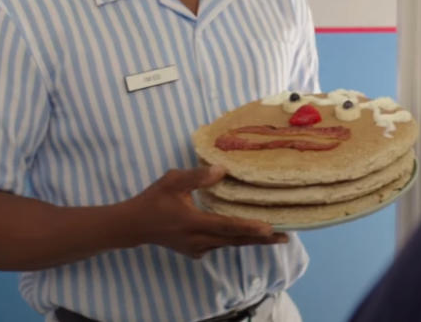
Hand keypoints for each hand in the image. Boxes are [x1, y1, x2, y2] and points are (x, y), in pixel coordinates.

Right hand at [127, 165, 288, 258]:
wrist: (135, 225)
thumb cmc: (154, 200)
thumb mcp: (173, 181)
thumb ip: (198, 176)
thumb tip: (222, 169)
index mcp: (194, 222)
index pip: (227, 226)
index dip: (249, 227)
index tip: (270, 229)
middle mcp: (199, 240)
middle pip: (235, 240)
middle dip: (260, 239)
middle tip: (285, 236)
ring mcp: (197, 248)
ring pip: (229, 244)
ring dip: (250, 240)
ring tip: (272, 236)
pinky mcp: (195, 251)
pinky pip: (219, 245)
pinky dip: (234, 240)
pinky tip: (246, 234)